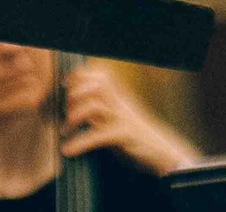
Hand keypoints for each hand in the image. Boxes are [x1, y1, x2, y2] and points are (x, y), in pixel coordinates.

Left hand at [60, 62, 198, 175]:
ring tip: (65, 129)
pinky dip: (80, 143)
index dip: (80, 76)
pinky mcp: (124, 136)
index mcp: (118, 96)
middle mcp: (120, 104)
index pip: (99, 76)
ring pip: (96, 107)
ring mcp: (123, 118)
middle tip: (66, 111)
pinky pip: (99, 136)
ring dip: (75, 116)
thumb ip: (101, 105)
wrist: (161, 150)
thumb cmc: (135, 132)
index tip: (65, 84)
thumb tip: (74, 101)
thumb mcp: (118, 113)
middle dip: (76, 94)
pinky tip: (68, 150)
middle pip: (96, 86)